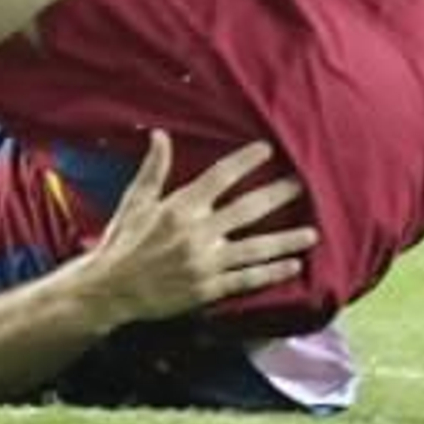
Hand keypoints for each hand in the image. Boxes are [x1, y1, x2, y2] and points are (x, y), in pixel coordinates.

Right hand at [80, 132, 317, 326]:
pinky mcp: (208, 289)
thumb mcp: (136, 200)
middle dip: (277, 195)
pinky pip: (246, 280)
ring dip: (285, 240)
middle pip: (247, 210)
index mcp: (181, 207)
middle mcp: (198, 233)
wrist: (111, 289)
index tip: (266, 149)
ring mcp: (206, 263)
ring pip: (254, 248)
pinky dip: (271, 273)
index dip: (244, 162)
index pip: (220, 177)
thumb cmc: (123, 241)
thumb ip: (154, 168)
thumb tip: (160, 134)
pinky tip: (293, 266)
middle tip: (303, 184)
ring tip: (312, 233)